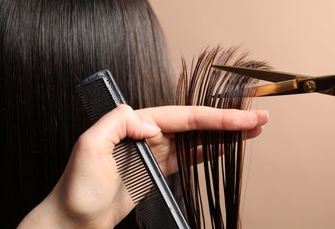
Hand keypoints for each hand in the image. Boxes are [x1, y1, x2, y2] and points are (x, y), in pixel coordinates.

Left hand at [18, 104, 268, 227]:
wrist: (75, 219)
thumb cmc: (78, 187)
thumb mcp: (89, 146)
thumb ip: (118, 122)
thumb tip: (151, 122)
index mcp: (137, 122)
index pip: (184, 116)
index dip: (216, 116)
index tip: (242, 117)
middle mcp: (149, 132)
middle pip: (196, 123)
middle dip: (229, 121)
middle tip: (259, 119)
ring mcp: (156, 151)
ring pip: (196, 137)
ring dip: (223, 133)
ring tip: (250, 131)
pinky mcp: (159, 168)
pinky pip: (188, 155)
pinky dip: (208, 149)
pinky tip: (224, 146)